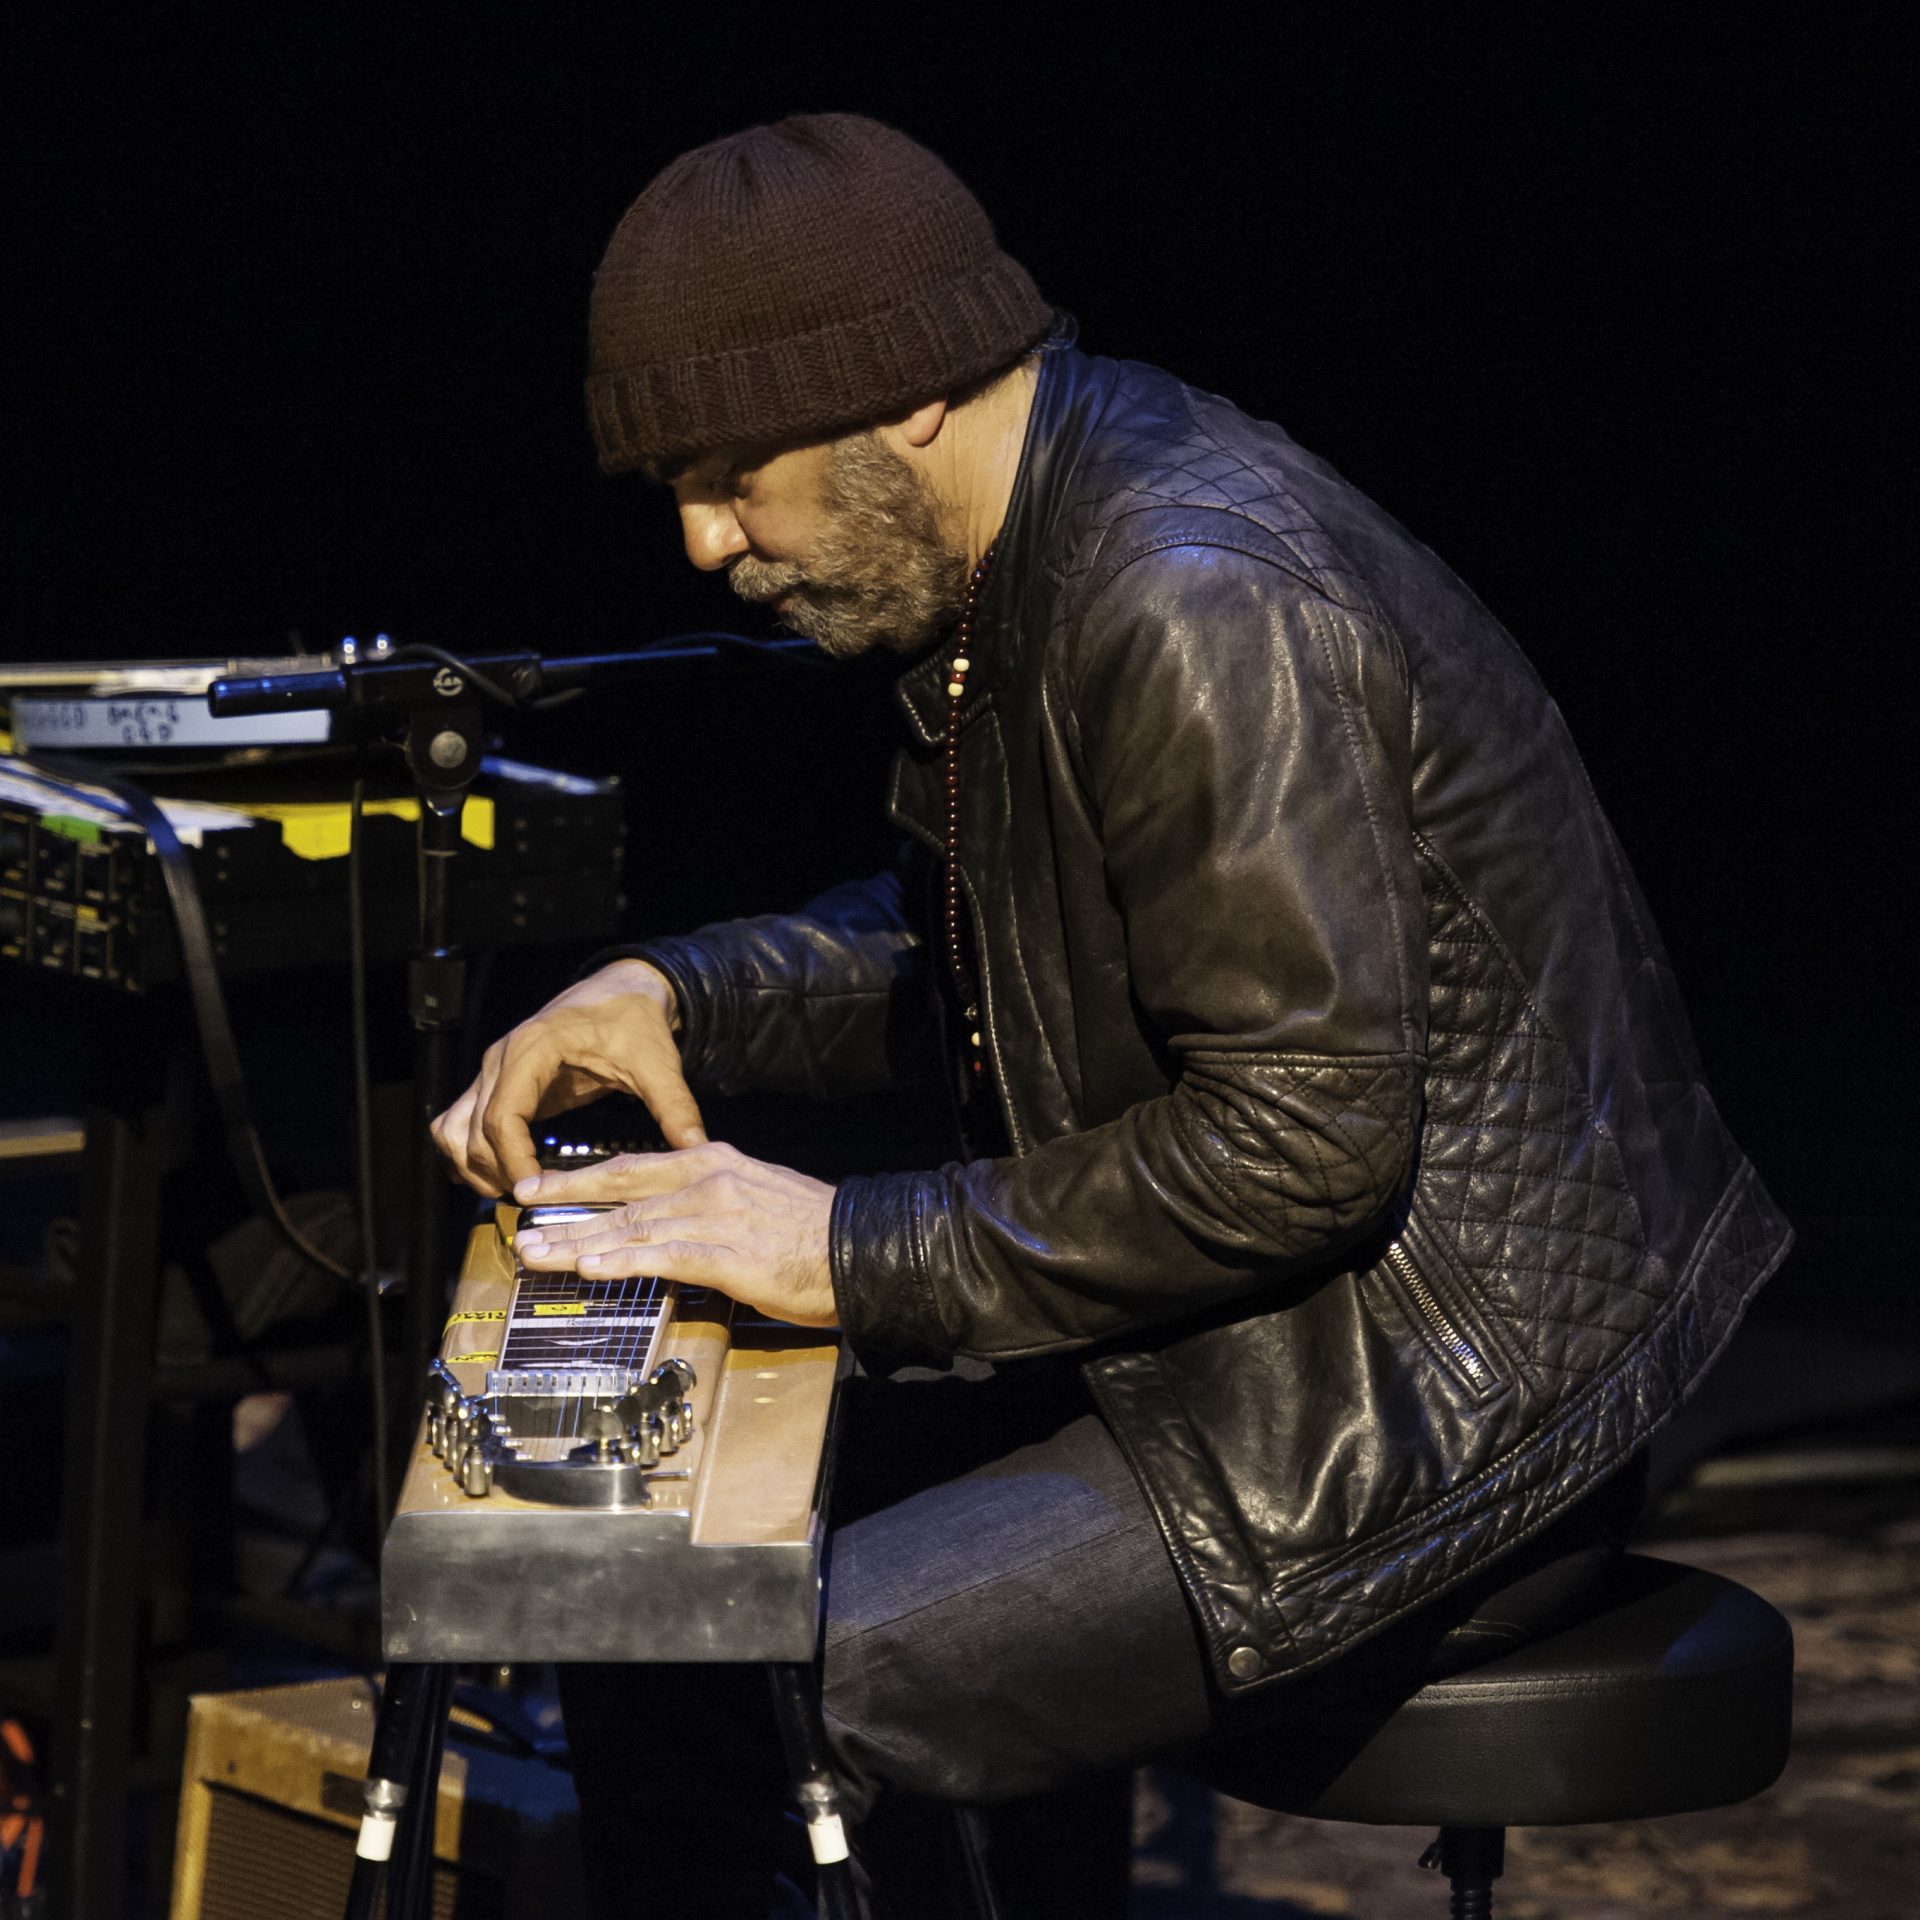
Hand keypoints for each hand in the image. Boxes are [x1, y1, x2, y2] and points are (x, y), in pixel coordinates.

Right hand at [430, 959, 704, 1194]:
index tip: (534, 1193)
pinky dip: (469, 1153)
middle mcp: (502, 1060)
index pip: (502, 1116)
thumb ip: (675, 1106)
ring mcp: (494, 1071)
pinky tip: (504, 1176)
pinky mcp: (498, 1083)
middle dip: (495, 1173)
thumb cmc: (634, 1020)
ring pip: (453, 1129)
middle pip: (472, 1131)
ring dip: (473, 1166)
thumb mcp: (658, 1062)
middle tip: (533, 1204)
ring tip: (514, 1193)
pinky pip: (460, 1123)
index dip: (512, 1161)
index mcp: (534, 1050)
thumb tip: (697, 1148)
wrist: (621, 990)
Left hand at [510, 1142, 837, 1327]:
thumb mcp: (757, 1195)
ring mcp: (716, 1215)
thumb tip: (674, 1217)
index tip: (540, 1187)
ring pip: (632, 1227)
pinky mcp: (728, 1254)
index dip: (580, 1179)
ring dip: (577, 1242)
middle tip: (520, 1222)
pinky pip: (663, 1257)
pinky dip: (622, 1262)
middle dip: (565, 1209)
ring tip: (537, 1253)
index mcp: (713, 1162)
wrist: (861, 1245)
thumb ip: (711, 1200)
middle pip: (620, 1194)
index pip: (632, 1165)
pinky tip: (589, 1269)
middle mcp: (708, 1180)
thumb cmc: (813, 1229)